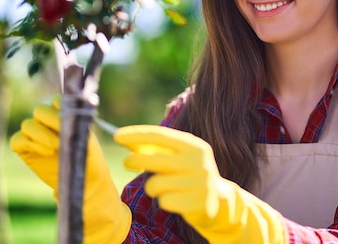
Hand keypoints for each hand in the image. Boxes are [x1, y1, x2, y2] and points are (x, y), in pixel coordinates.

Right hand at [10, 99, 130, 243]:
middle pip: (39, 110)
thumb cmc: (88, 158)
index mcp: (64, 115)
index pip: (57, 101)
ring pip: (28, 124)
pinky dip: (28, 144)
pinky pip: (17, 140)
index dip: (60, 106)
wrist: (82, 181)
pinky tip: (45, 153)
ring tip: (54, 147)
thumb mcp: (86, 140)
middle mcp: (47, 122)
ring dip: (40, 134)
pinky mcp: (24, 149)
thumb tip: (71, 112)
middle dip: (49, 121)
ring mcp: (34, 135)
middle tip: (60, 137)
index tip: (69, 117)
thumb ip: (77, 126)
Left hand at [115, 125, 285, 243]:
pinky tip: (175, 200)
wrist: (220, 202)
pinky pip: (163, 201)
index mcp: (194, 146)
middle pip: (154, 159)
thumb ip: (159, 149)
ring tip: (163, 187)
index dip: (137, 135)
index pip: (160, 136)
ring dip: (153, 187)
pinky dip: (164, 201)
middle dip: (135, 160)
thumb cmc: (191, 175)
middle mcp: (198, 162)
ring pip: (155, 184)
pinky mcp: (196, 204)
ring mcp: (198, 184)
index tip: (117, 136)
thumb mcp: (181, 157)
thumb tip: (128, 141)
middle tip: (126, 162)